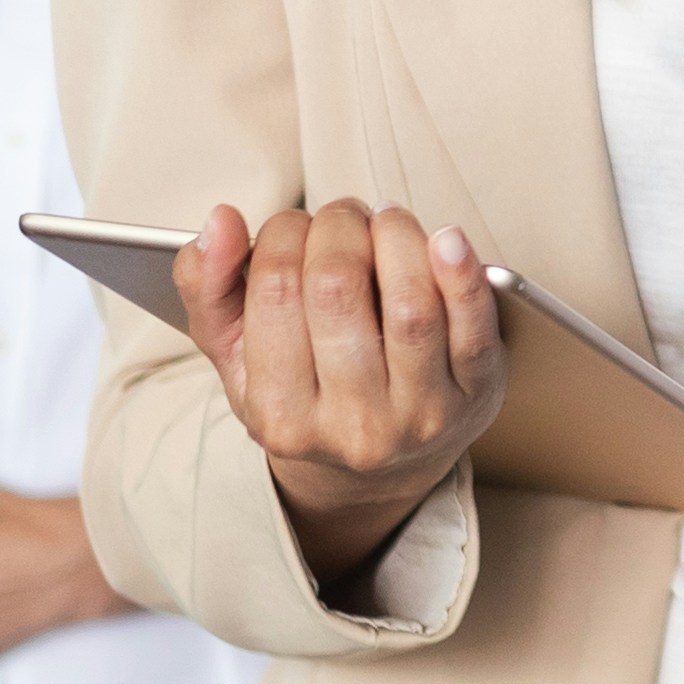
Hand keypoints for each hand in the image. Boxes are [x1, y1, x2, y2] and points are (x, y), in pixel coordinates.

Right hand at [176, 200, 506, 571]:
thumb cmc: (301, 392)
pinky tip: (447, 239)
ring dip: (397, 237)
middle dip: (340, 227)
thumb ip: (207, 285)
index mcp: (278, 414)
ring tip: (386, 220)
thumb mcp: (236, 354)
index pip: (274, 288)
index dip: (284, 233)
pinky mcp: (475, 397)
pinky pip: (473, 328)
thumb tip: (220, 220)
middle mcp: (350, 425)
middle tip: (344, 216)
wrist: (378, 467)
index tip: (294, 225)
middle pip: (338, 288)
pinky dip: (462, 274)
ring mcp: (419, 415)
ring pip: (409, 305)